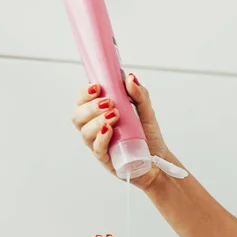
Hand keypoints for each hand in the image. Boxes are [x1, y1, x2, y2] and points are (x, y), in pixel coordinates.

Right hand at [70, 73, 169, 188]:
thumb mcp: (147, 112)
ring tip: (115, 116)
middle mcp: (95, 129)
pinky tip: (109, 130)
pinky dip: (101, 137)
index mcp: (100, 114)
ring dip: (97, 120)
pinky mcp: (106, 158)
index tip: (97, 87)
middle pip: (78, 116)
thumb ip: (139, 94)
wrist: (159, 159)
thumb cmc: (149, 136)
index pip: (82, 101)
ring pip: (84, 132)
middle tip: (109, 103)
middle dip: (90, 106)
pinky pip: (96, 148)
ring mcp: (99, 144)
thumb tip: (130, 78)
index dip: (85, 93)